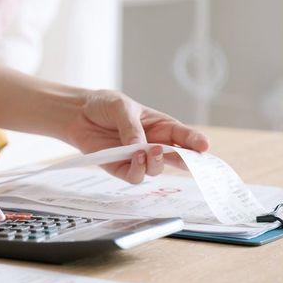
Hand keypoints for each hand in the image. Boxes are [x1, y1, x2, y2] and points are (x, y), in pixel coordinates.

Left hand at [64, 90, 209, 183]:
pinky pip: (134, 177)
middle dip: (186, 162)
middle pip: (177, 159)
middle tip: (186, 159)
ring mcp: (138, 158)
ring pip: (156, 170)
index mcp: (161, 126)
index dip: (196, 142)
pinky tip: (134, 156)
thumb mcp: (121, 107)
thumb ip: (132, 126)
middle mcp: (153, 144)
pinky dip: (137, 170)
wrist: (77, 114)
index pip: (184, 136)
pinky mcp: (120, 168)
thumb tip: (141, 146)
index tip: (204, 146)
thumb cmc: (104, 106)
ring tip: (148, 150)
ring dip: (155, 163)